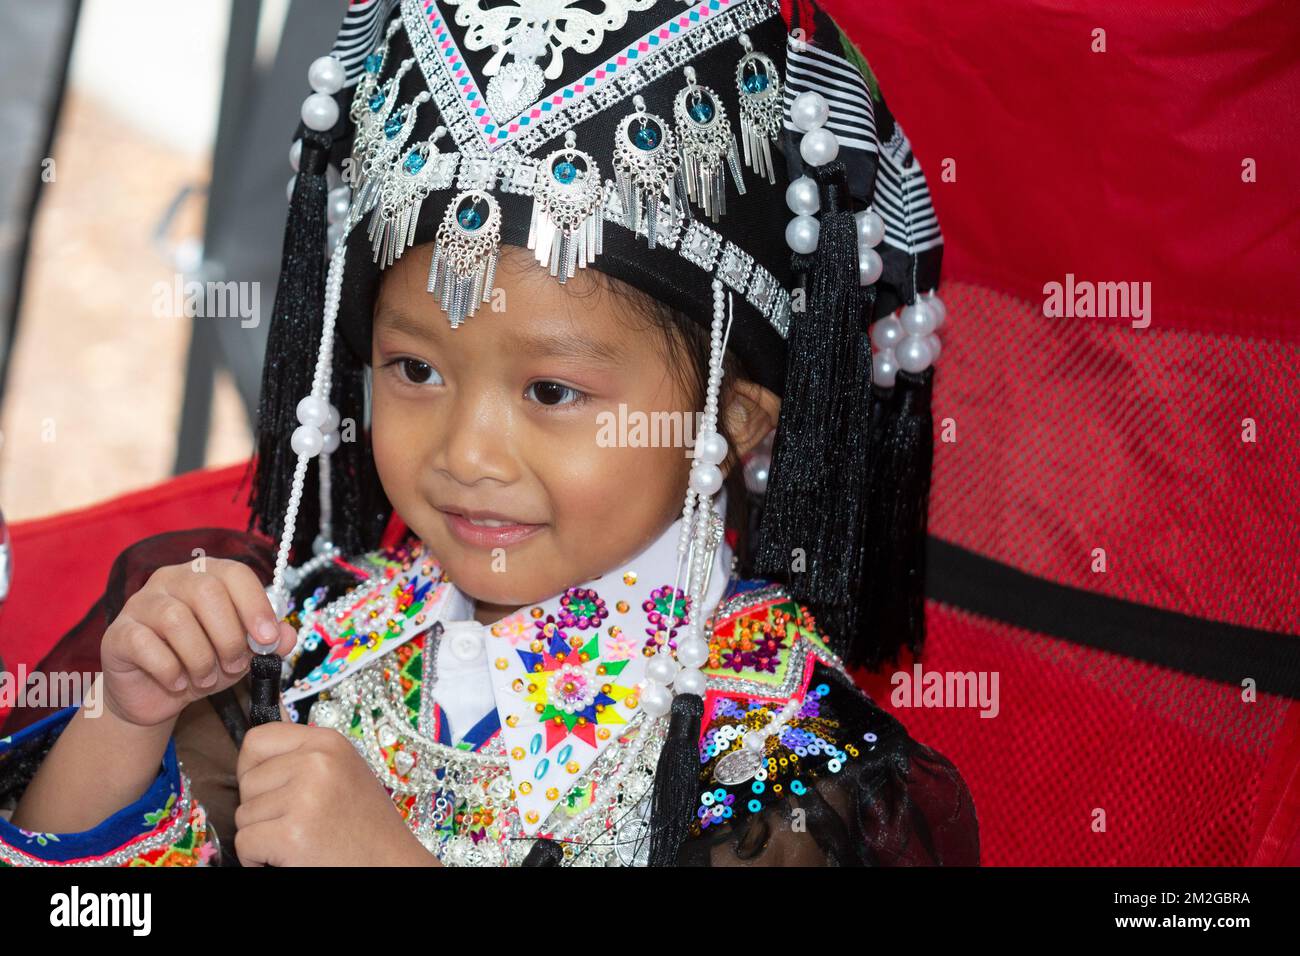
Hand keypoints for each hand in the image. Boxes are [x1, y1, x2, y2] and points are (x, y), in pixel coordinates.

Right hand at [100, 558, 296, 727]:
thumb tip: (288, 635)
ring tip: (207, 679)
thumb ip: (267, 642)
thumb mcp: (242, 653)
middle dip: (229, 636)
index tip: (267, 640)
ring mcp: (140, 603)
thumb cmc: (201, 663)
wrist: (154, 695)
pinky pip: (146, 645)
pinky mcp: (117, 633)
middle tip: (235, 666)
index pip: (235, 574)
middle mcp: (171, 579)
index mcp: (206, 575)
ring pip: (176, 619)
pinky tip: (178, 682)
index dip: (255, 605)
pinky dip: (170, 670)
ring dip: (200, 658)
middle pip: (206, 592)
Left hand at [233, 721, 439, 865]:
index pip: (258, 739)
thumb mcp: (343, 773)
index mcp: (328, 742)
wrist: (392, 865)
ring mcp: (304, 797)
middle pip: (247, 781)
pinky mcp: (291, 834)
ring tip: (300, 841)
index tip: (267, 789)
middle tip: (298, 822)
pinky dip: (257, 859)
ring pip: (244, 815)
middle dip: (261, 808)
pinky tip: (290, 858)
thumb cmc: (366, 827)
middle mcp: (317, 762)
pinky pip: (245, 844)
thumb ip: (304, 758)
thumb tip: (253, 750)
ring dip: (262, 835)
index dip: (251, 768)